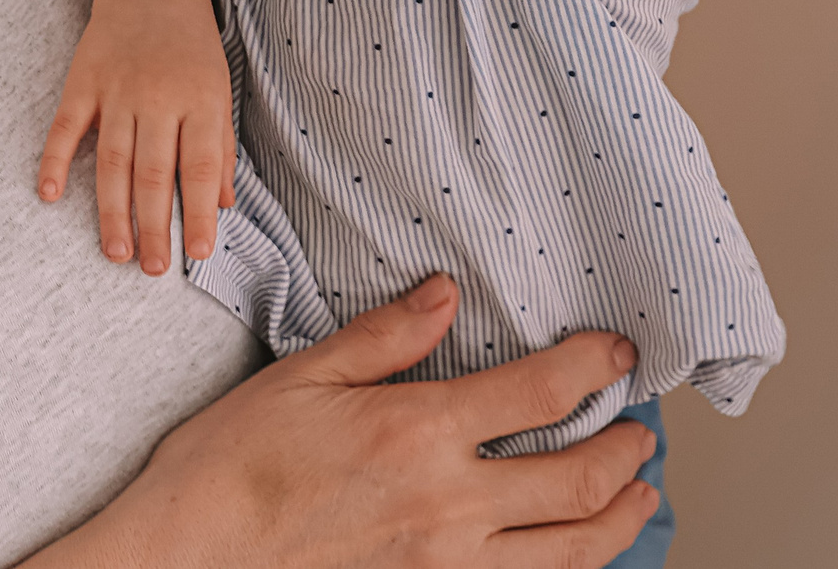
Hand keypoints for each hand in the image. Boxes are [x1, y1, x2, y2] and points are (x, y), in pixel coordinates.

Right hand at [24, 277, 661, 568]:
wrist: (193, 552)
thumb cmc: (232, 463)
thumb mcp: (302, 377)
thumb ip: (385, 337)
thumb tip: (444, 294)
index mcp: (417, 432)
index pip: (541, 392)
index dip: (595, 366)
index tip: (618, 354)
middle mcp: (449, 504)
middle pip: (579, 481)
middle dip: (627, 451)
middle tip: (643, 432)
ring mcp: (446, 563)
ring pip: (572, 549)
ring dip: (620, 519)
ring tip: (638, 494)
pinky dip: (569, 567)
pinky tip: (573, 550)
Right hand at [38, 0, 234, 275]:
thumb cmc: (193, 48)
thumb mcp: (220, 91)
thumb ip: (220, 148)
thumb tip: (222, 204)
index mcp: (199, 100)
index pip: (198, 167)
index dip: (198, 213)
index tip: (199, 253)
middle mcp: (157, 96)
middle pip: (153, 172)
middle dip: (153, 225)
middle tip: (150, 269)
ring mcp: (116, 89)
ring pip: (112, 160)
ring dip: (112, 210)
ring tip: (115, 253)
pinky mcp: (83, 81)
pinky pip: (65, 127)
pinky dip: (55, 161)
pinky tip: (48, 196)